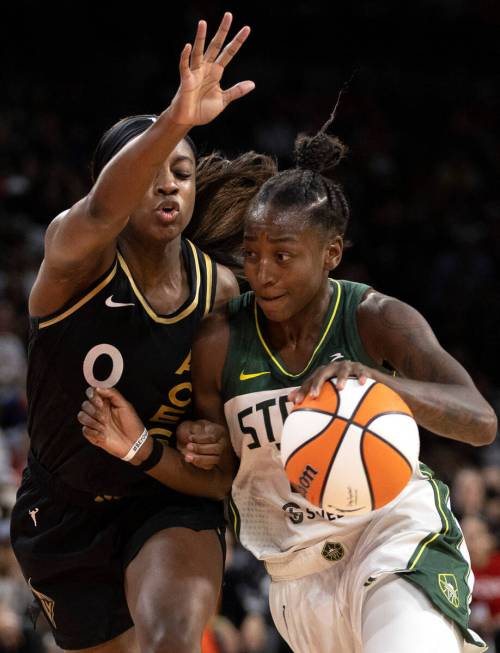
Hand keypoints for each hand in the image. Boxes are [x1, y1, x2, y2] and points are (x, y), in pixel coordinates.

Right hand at [78, 386, 149, 463]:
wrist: (134, 442)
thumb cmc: (131, 423)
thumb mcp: (125, 405)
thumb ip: (112, 394)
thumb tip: (98, 387)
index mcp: (105, 402)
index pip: (91, 393)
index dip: (92, 396)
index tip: (100, 403)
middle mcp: (98, 411)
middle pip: (84, 405)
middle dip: (94, 411)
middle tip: (105, 418)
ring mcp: (95, 423)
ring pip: (81, 416)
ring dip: (92, 422)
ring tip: (104, 427)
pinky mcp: (93, 435)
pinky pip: (84, 430)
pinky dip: (93, 432)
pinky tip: (104, 435)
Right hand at [168, 12, 254, 126]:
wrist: (188, 120)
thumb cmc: (203, 109)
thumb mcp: (223, 100)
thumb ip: (236, 91)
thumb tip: (252, 84)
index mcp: (216, 72)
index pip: (229, 53)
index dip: (237, 41)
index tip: (247, 28)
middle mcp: (206, 68)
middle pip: (216, 46)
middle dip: (222, 32)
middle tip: (229, 15)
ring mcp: (195, 72)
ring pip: (199, 51)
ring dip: (201, 38)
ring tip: (203, 23)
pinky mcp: (186, 80)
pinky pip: (185, 66)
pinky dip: (185, 56)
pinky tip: (188, 46)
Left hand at [176, 419, 226, 469]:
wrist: (187, 439)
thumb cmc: (190, 430)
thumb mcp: (190, 426)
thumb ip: (192, 430)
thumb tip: (194, 435)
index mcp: (218, 431)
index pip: (213, 437)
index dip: (200, 439)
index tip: (190, 438)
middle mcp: (221, 442)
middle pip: (216, 448)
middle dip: (201, 449)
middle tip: (188, 446)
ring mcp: (218, 453)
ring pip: (215, 459)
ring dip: (200, 459)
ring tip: (187, 457)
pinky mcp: (212, 462)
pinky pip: (209, 466)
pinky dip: (199, 464)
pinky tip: (189, 459)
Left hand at [288, 359, 375, 404]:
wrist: (362, 374)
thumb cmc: (340, 384)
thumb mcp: (326, 388)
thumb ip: (310, 393)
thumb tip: (290, 399)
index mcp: (323, 373)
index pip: (310, 381)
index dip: (303, 390)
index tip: (297, 402)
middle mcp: (333, 368)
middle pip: (323, 373)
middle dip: (318, 383)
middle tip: (314, 396)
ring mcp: (347, 366)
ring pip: (343, 370)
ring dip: (341, 377)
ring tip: (340, 388)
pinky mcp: (360, 367)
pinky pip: (361, 371)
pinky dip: (361, 376)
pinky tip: (362, 383)